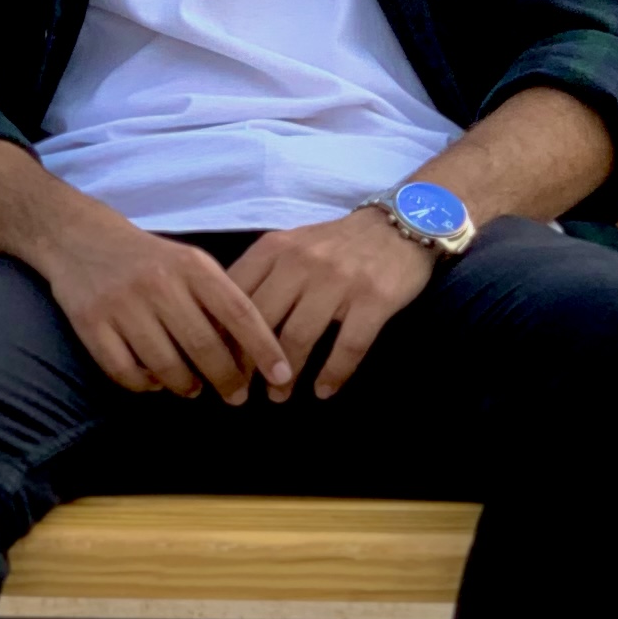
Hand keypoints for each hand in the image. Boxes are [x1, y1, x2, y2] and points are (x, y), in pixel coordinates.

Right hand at [33, 204, 292, 403]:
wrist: (80, 238)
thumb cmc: (148, 259)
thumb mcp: (189, 263)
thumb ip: (219, 299)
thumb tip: (252, 353)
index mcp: (191, 265)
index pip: (239, 311)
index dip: (264, 348)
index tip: (282, 375)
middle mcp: (158, 283)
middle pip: (204, 346)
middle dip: (227, 379)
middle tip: (236, 395)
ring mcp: (122, 304)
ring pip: (166, 366)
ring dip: (186, 386)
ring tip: (193, 388)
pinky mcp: (90, 324)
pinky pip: (126, 372)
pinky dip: (145, 385)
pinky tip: (154, 382)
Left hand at [229, 208, 441, 398]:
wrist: (401, 223)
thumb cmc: (337, 243)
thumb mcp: (291, 244)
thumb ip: (261, 274)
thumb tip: (223, 320)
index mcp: (275, 248)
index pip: (235, 296)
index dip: (222, 334)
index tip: (217, 362)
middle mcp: (302, 262)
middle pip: (262, 321)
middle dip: (248, 363)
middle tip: (243, 388)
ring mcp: (339, 280)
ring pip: (300, 337)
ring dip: (286, 375)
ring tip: (279, 395)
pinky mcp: (374, 299)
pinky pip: (348, 346)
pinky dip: (334, 374)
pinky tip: (324, 390)